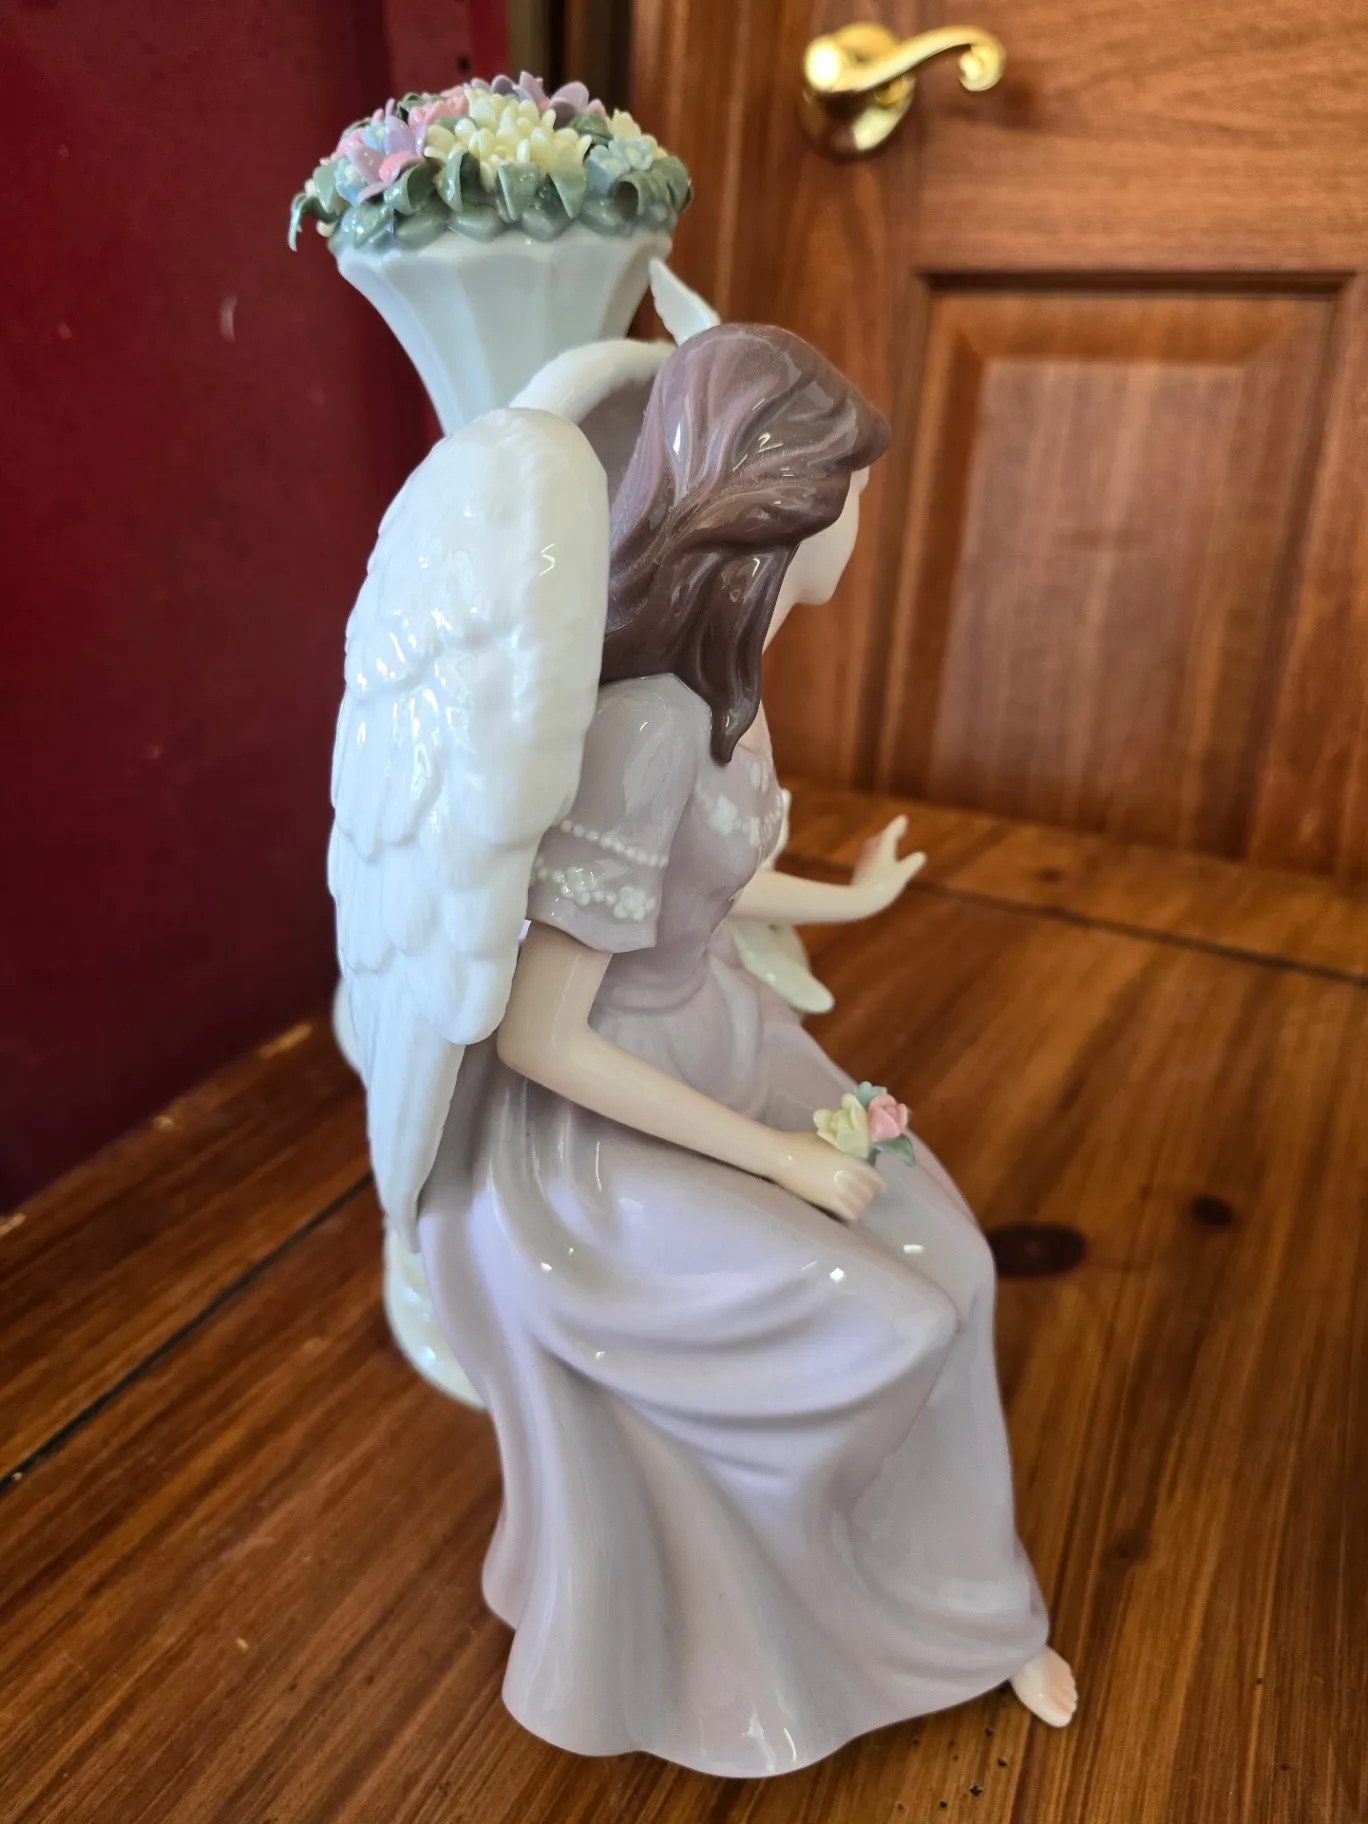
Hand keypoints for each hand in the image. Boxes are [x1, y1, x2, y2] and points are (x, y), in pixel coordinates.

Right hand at [768, 1132, 882, 1223]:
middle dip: (867, 1194)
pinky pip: (849, 1214)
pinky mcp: (827, 1202)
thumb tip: (849, 1155)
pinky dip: (849, 1214)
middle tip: (861, 1194)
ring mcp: (839, 1191)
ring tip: (852, 1203)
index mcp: (851, 1160)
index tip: (879, 1188)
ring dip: (858, 1204)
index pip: (875, 1177)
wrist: (780, 1156)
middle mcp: (850, 1177)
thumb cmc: (800, 1144)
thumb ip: (842, 1151)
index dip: (878, 1184)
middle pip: (868, 1193)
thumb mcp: (827, 1142)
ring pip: (860, 1205)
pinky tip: (844, 1212)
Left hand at [849, 816, 924, 917]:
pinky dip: (877, 855)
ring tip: (889, 843)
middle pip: (880, 838)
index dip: (897, 826)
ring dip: (882, 842)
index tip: (902, 819)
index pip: (889, 832)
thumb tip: (920, 856)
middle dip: (890, 832)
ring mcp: (864, 862)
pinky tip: (879, 863)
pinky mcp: (860, 872)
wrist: (858, 901)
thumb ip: (911, 864)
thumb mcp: (901, 875)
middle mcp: (871, 852)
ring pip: (873, 847)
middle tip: (899, 829)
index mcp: (882, 848)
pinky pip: (870, 858)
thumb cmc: (882, 887)